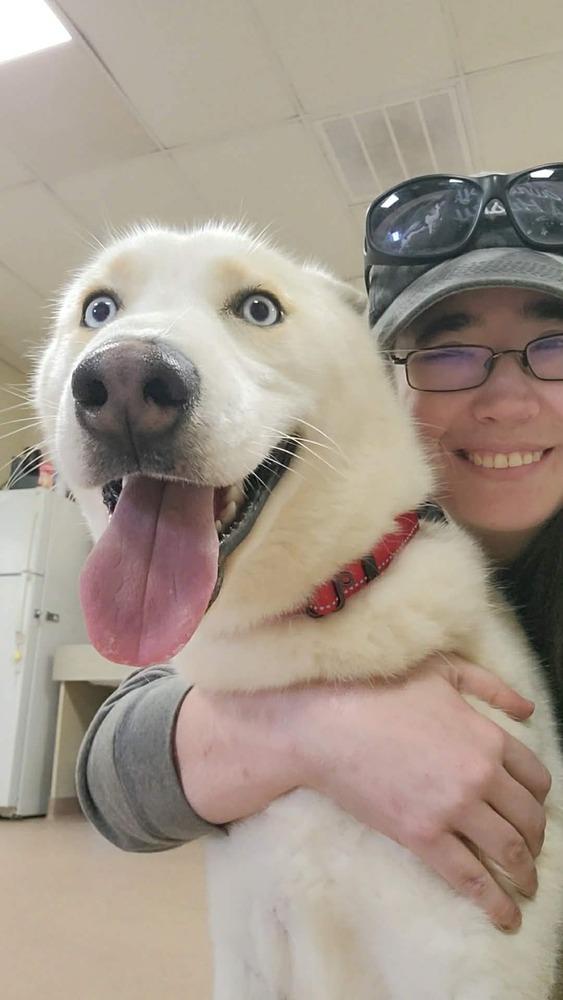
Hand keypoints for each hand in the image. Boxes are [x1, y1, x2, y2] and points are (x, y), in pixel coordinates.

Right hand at [300, 654, 550, 932]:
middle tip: (531, 851)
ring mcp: (453, 808)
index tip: (533, 809)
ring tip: (525, 887)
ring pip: (507, 850)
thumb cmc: (382, 689)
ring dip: (524, 873)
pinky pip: (469, 876)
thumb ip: (491, 686)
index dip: (539, 798)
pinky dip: (493, 901)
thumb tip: (527, 710)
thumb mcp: (443, 670)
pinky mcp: (423, 835)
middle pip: (528, 817)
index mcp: (487, 737)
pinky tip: (505, 915)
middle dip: (536, 839)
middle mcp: (480, 775)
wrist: (329, 722)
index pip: (535, 777)